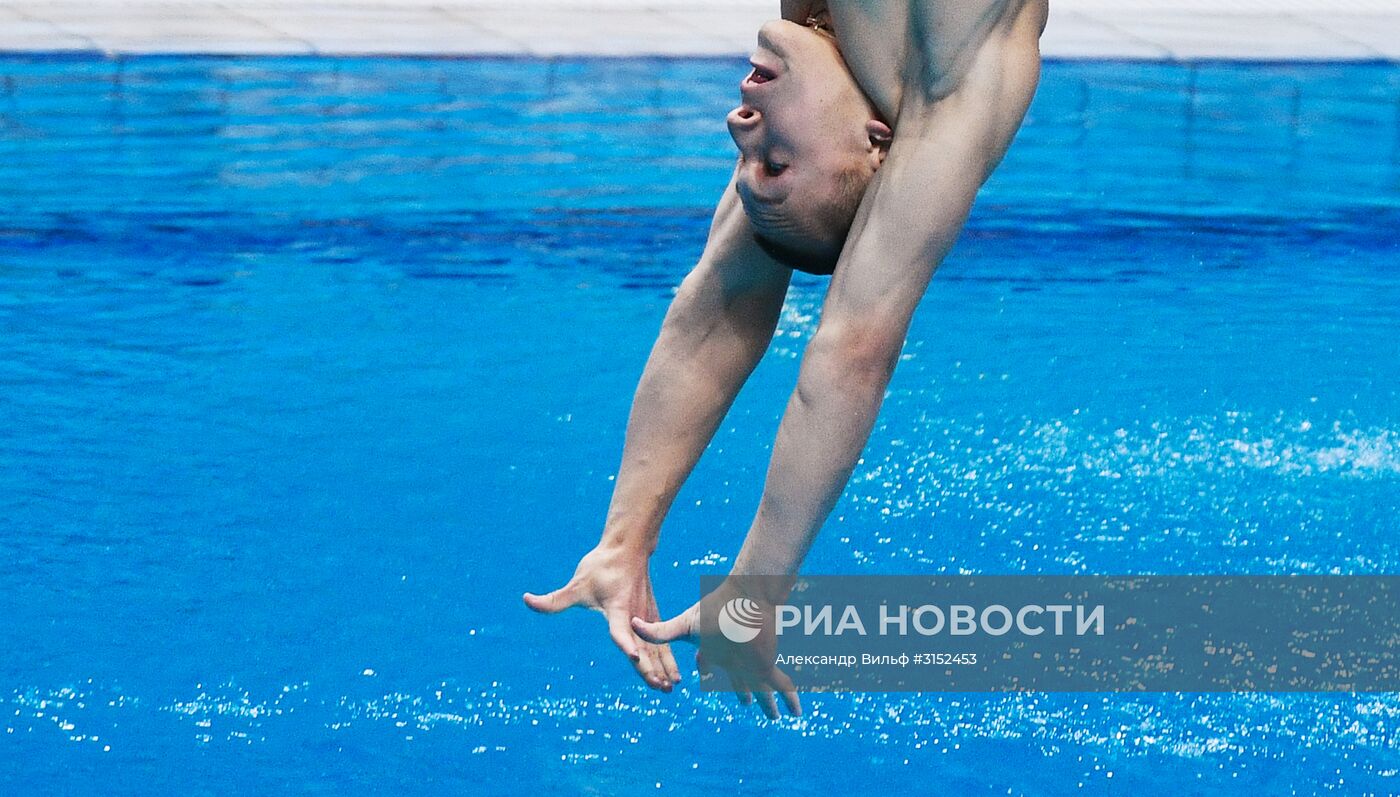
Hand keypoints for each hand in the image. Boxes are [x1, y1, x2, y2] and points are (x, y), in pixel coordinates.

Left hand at [523, 545, 680, 690]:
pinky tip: (673, 677)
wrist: (628, 549)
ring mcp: (647, 617)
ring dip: (663, 667)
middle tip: (659, 687)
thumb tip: (526, 600)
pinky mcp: (652, 618)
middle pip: (645, 644)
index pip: (621, 629)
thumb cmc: (601, 567)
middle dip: (651, 667)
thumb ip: (554, 600)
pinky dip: (668, 659)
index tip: (634, 657)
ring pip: (657, 646)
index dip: (626, 643)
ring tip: (669, 689)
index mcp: (619, 607)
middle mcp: (637, 615)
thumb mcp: (577, 584)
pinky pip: (661, 642)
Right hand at [631, 577, 801, 718]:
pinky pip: (782, 686)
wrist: (745, 601)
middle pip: (738, 682)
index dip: (707, 670)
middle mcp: (734, 661)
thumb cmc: (715, 610)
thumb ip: (660, 631)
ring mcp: (752, 665)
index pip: (709, 665)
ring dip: (769, 705)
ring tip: (773, 717)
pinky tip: (798, 712)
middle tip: (745, 703)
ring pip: (762, 690)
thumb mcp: (685, 626)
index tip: (704, 674)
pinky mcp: (767, 666)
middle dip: (743, 693)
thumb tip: (631, 624)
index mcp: (715, 652)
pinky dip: (791, 699)